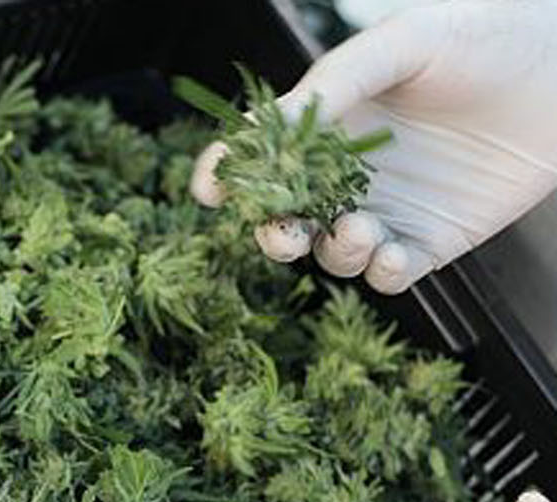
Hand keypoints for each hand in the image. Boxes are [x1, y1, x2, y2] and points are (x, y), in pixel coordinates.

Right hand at [190, 0, 556, 293]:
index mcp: (327, 123)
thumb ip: (333, 84)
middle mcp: (348, 172)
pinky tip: (393, 255)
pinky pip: (390, 274)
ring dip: (333, 252)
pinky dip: (383, 273)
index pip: (259, 154)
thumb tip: (272, 128)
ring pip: (333, 253)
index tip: (208, 189)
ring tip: (360, 231)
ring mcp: (388, 209)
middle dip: (273, 232)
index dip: (224, 173)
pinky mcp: (431, 240)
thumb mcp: (399, 45)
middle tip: (283, 232)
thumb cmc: (482, 37)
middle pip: (286, 217)